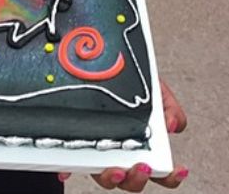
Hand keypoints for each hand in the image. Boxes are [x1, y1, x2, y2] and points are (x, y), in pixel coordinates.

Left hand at [58, 78, 187, 190]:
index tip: (177, 169)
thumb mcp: (154, 88)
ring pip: (105, 177)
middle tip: (141, 166)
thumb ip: (168, 106)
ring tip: (114, 169)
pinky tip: (67, 170)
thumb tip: (172, 125)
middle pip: (131, 181)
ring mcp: (99, 151)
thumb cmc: (131, 82)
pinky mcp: (77, 145)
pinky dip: (69, 170)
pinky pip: (71, 163)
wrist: (104, 63)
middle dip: (137, 179)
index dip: (170, 176)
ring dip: (111, 178)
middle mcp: (121, 153)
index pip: (161, 171)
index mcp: (143, 145)